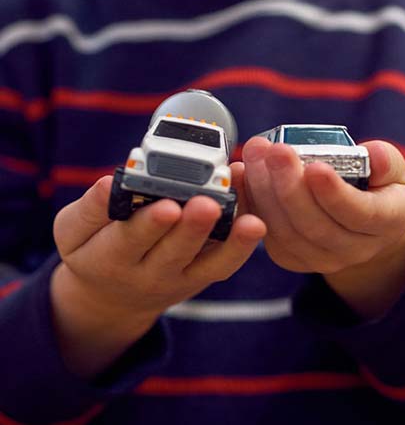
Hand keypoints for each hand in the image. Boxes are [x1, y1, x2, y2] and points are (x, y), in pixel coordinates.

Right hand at [51, 176, 264, 375]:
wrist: (114, 295)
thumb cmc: (94, 251)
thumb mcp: (74, 232)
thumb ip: (89, 210)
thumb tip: (108, 184)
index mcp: (109, 259)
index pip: (128, 241)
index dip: (149, 224)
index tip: (167, 205)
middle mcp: (147, 274)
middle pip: (173, 253)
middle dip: (192, 229)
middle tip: (207, 205)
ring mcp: (179, 278)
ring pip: (207, 263)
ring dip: (230, 241)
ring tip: (249, 221)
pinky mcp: (201, 277)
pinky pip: (224, 266)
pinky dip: (242, 246)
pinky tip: (256, 221)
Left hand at [242, 137, 404, 318]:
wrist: (361, 223)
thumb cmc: (376, 188)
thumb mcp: (392, 171)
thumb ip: (385, 161)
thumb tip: (373, 154)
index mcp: (386, 224)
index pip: (359, 213)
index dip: (335, 193)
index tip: (315, 167)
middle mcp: (354, 249)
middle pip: (316, 226)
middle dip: (291, 187)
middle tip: (276, 152)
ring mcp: (321, 258)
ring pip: (287, 232)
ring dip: (265, 191)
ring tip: (256, 155)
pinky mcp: (292, 258)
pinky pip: (269, 234)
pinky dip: (253, 203)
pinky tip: (245, 173)